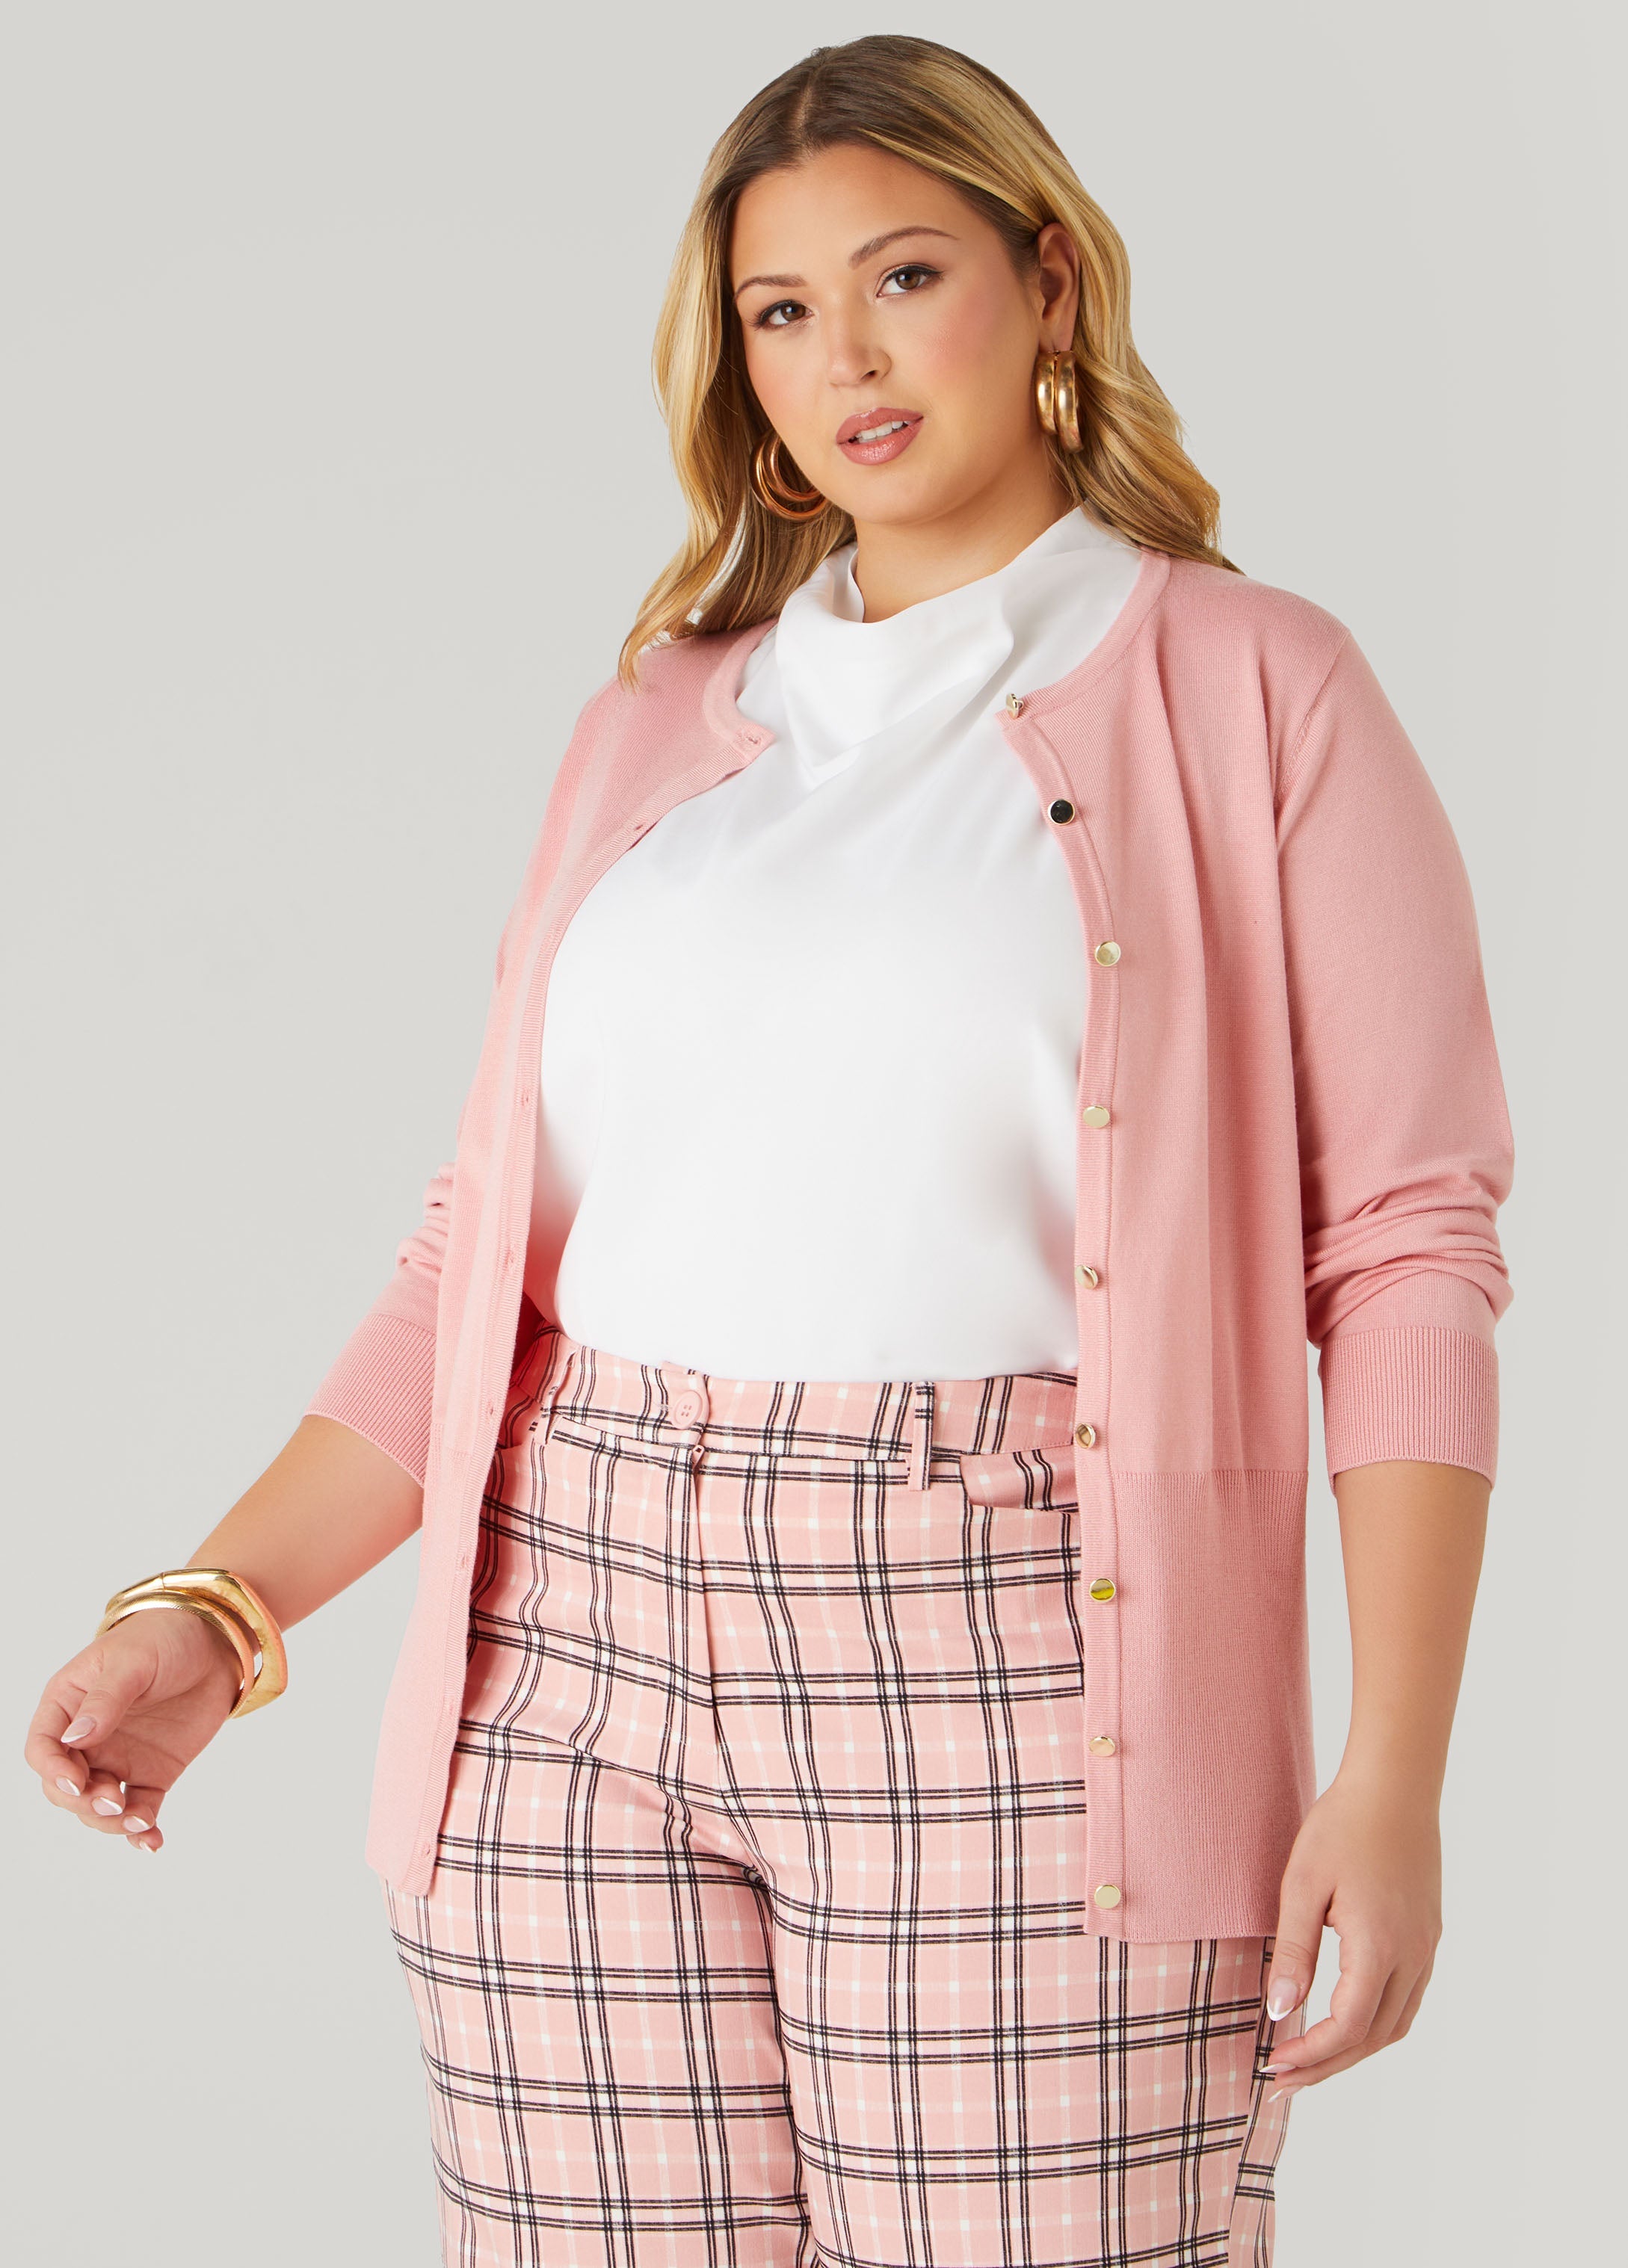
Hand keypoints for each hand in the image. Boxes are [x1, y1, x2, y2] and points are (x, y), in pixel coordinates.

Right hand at [24, 1609, 245, 1852]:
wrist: (217, 1642)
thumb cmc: (164, 1638)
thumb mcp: (132, 1662)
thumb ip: (104, 1700)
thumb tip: (74, 1739)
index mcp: (68, 1705)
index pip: (43, 1748)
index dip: (53, 1770)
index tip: (77, 1781)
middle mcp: (88, 1738)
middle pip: (65, 1787)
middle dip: (82, 1802)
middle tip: (111, 1800)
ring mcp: (119, 1759)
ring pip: (98, 1806)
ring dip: (111, 1821)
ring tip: (137, 1822)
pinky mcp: (152, 1773)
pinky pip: (138, 1809)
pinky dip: (141, 1829)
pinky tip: (152, 1841)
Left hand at [1261, 1770, 1441, 2099]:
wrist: (1395, 1786)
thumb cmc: (1343, 1826)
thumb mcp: (1302, 1884)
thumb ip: (1293, 1951)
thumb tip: (1280, 2011)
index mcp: (1380, 1947)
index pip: (1348, 2026)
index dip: (1312, 2054)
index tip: (1273, 2064)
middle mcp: (1412, 1956)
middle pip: (1373, 2037)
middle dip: (1327, 2065)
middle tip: (1282, 2082)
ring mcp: (1426, 1948)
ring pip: (1394, 2024)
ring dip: (1353, 2050)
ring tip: (1309, 2062)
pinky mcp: (1428, 1936)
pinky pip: (1406, 1999)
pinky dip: (1374, 2024)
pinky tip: (1345, 2023)